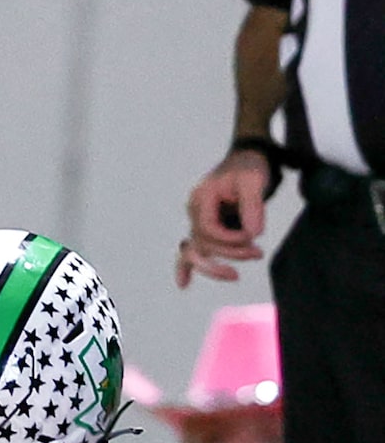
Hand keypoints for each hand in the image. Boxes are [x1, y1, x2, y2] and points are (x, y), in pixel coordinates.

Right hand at [178, 147, 270, 286]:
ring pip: (198, 250)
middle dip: (230, 252)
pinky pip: (191, 249)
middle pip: (203, 243)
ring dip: (219, 262)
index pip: (209, 229)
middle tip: (258, 253)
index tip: (253, 236)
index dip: (230, 239)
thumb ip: (253, 206)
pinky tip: (183, 284)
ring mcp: (198, 219)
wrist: (248, 158)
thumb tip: (253, 234)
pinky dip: (185, 267)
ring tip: (245, 264)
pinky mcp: (206, 227)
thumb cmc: (250, 167)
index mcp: (201, 198)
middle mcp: (194, 210)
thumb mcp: (254, 181)